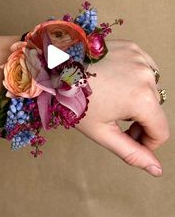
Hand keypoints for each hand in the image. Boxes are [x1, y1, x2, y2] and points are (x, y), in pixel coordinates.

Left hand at [76, 39, 169, 176]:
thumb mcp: (102, 132)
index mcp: (142, 100)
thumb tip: (156, 169)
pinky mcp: (132, 47)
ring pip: (151, 89)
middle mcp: (147, 76)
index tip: (128, 138)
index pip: (161, 131)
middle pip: (155, 110)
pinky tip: (117, 81)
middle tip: (114, 119)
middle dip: (140, 120)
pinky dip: (136, 78)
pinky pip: (145, 68)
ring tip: (113, 98)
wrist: (56, 67)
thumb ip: (132, 152)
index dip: (147, 142)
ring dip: (139, 98)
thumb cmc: (74, 100)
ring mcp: (140, 58)